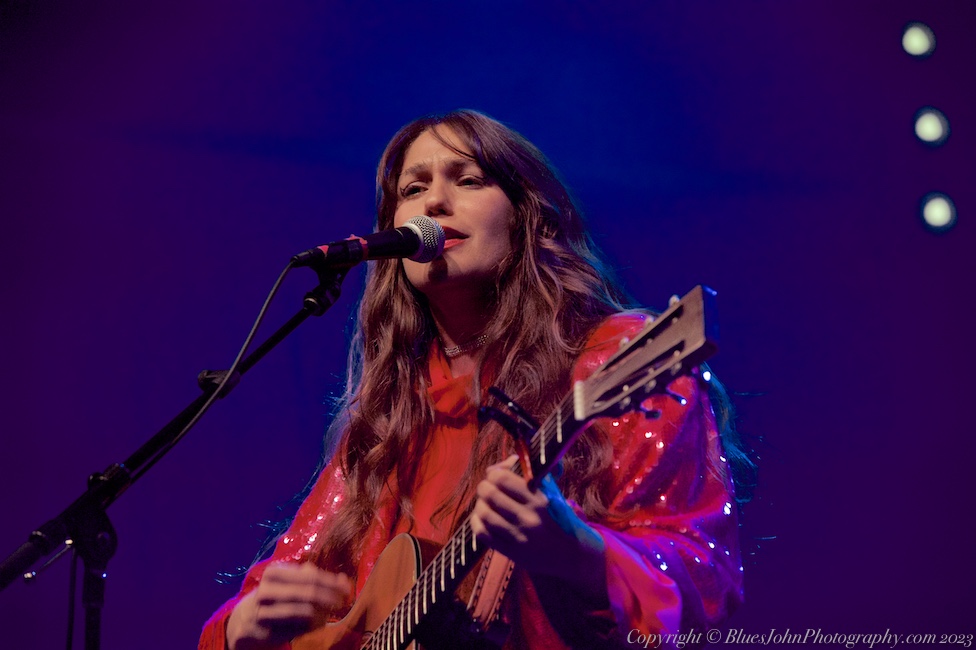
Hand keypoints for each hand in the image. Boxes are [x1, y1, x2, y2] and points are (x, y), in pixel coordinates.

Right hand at [226, 563, 352, 649]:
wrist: (243, 620)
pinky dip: (312, 627)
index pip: (310, 576)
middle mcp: (266, 591)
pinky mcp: (265, 633)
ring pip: (304, 613)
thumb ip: (314, 578)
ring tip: (328, 613)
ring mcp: (263, 612)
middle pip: (308, 593)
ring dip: (322, 614)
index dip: (331, 582)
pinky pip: (297, 630)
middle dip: (330, 598)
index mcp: (274, 573)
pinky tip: (315, 623)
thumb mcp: (289, 582)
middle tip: (343, 601)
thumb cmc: (274, 596)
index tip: (347, 588)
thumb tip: (343, 579)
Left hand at [469, 456, 605, 585]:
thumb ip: (526, 475)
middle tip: (486, 488)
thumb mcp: (549, 493)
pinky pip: (482, 533)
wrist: (569, 554)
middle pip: (490, 494)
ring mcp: (518, 537)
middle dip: (484, 488)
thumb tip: (498, 466)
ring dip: (480, 505)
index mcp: (538, 499)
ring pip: (484, 513)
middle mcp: (528, 518)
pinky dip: (477, 522)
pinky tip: (482, 518)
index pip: (503, 479)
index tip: (495, 476)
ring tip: (484, 503)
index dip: (494, 474)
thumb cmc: (558, 517)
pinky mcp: (510, 553)